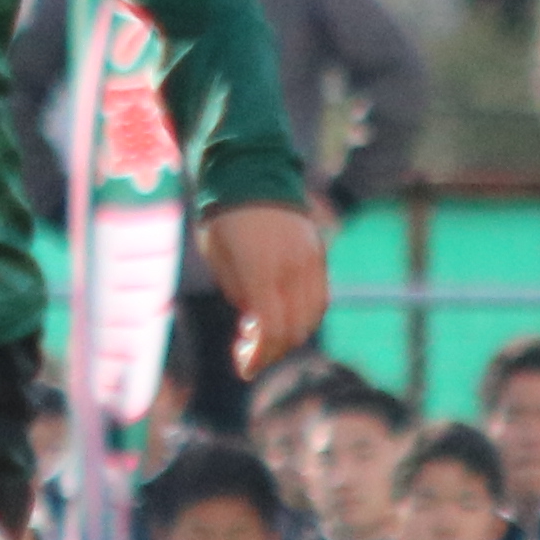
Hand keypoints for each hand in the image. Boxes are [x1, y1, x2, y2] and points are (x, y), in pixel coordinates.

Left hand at [196, 202, 327, 376]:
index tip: (244, 368)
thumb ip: (241, 294)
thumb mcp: (219, 260)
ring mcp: (310, 259)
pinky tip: (281, 312)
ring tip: (261, 329)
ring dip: (290, 334)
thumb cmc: (223, 218)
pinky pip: (320, 296)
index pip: (270, 328)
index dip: (258, 356)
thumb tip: (257, 326)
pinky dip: (304, 314)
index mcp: (261, 269)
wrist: (251, 171)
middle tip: (247, 351)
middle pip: (293, 329)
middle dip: (271, 350)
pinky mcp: (318, 254)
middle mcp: (291, 266)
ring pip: (313, 316)